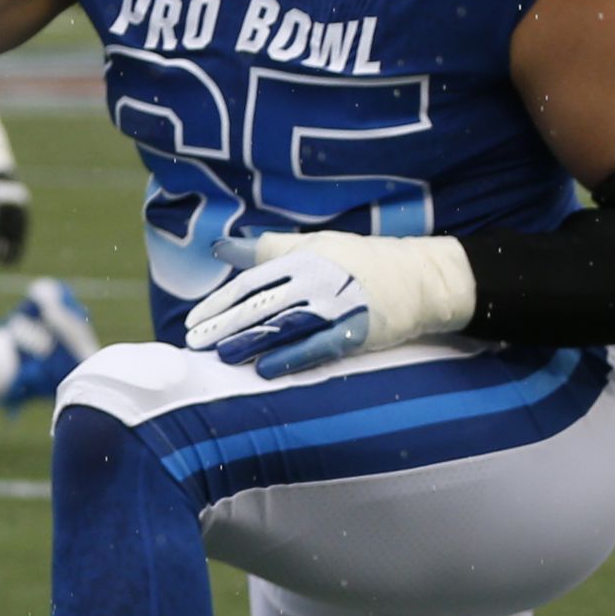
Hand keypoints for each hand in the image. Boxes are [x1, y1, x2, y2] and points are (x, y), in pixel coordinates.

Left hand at [181, 230, 476, 379]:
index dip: (219, 303)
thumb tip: (221, 247)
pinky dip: (290, 358)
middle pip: (261, 305)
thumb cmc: (360, 260)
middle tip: (195, 344)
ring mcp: (336, 306)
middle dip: (225, 326)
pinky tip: (265, 370)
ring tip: (221, 355)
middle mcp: (316, 280)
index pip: (251, 283)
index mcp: (303, 258)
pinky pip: (317, 347)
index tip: (193, 321)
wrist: (421, 278)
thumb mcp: (313, 246)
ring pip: (283, 326)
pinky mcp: (355, 331)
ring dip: (249, 342)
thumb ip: (266, 249)